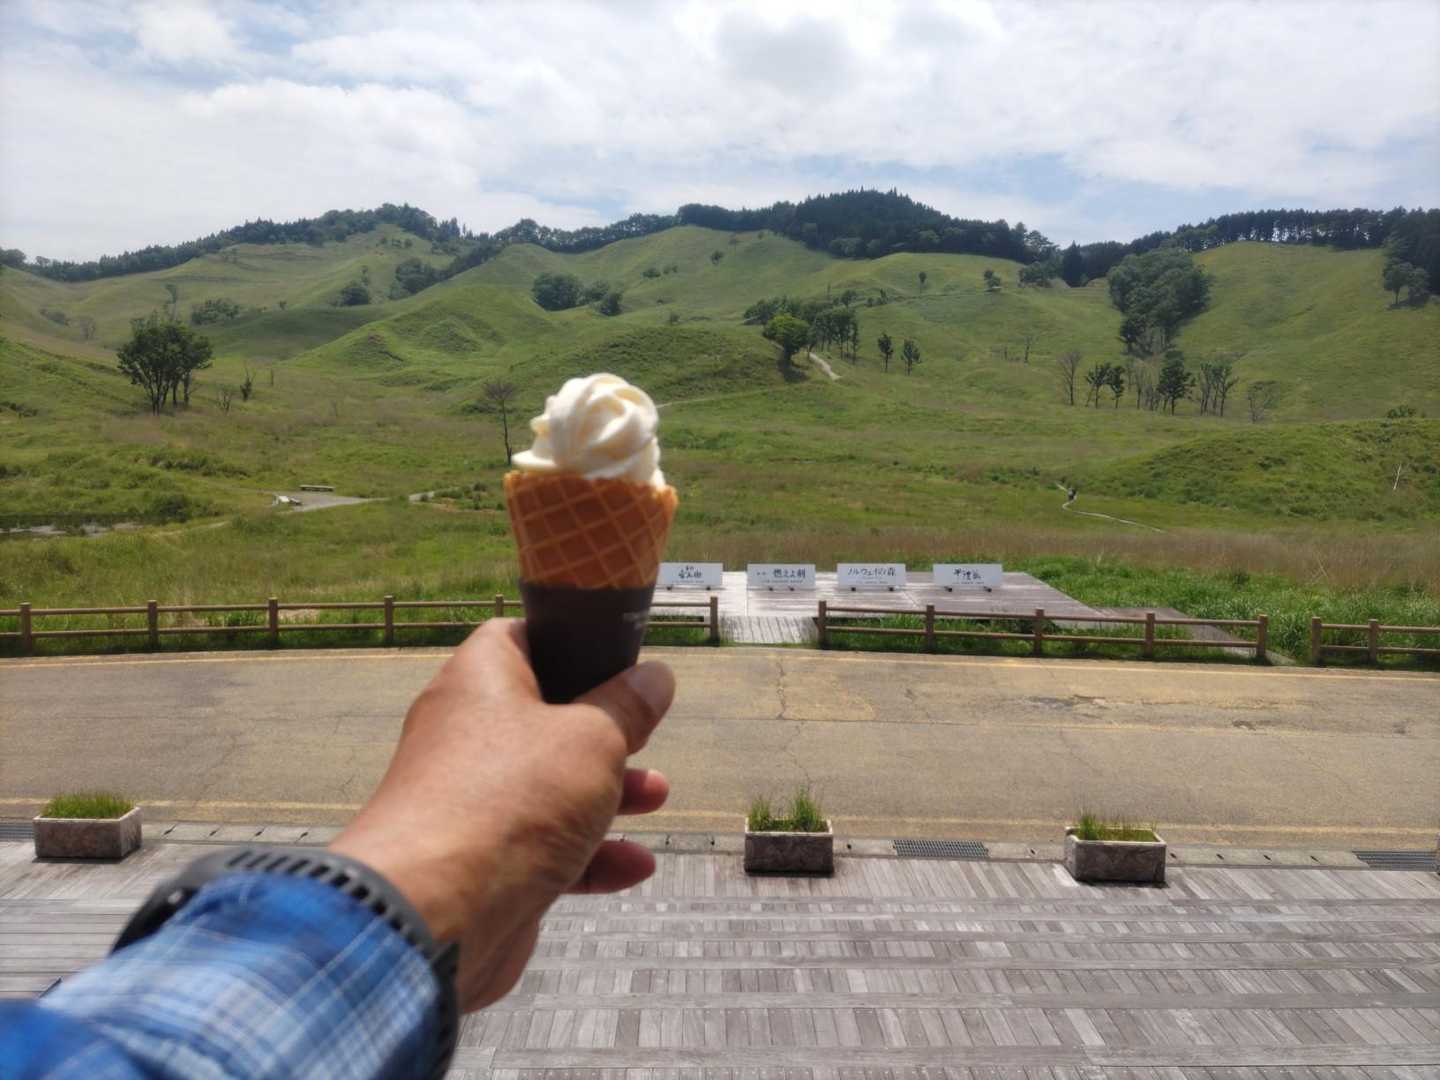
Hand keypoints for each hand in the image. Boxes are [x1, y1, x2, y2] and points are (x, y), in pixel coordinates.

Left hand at [329, 618, 672, 1009]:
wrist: (433, 915)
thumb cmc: (513, 799)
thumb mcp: (592, 739)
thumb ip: (628, 706)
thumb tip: (656, 675)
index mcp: (480, 681)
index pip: (520, 637)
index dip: (570, 640)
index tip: (618, 657)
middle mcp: (468, 734)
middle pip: (545, 716)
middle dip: (605, 730)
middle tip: (645, 732)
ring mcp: (474, 802)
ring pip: (550, 786)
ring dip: (609, 793)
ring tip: (657, 796)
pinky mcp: (484, 863)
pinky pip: (545, 847)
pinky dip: (590, 855)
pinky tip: (635, 867)